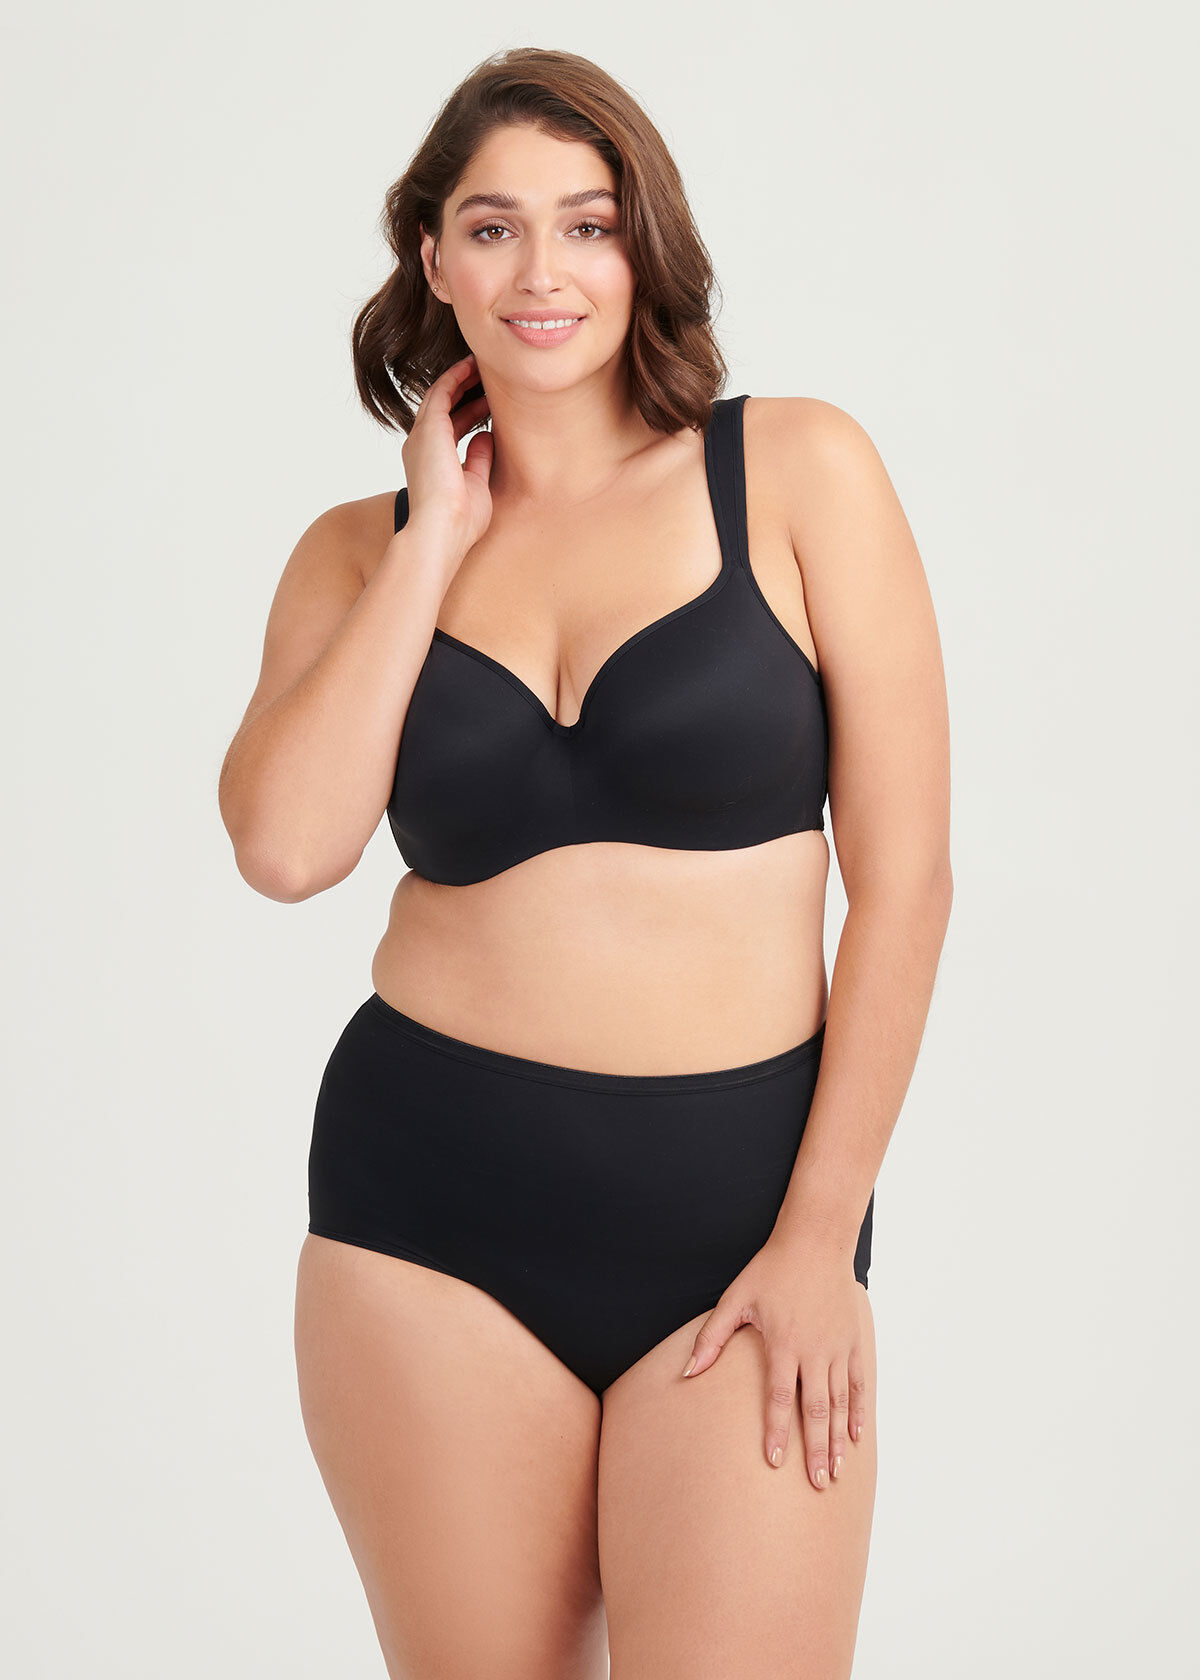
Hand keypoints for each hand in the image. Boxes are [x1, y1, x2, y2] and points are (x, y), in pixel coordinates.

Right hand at [401, 353, 494, 566]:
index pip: (453, 428)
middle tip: (487, 376)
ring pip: (441, 395)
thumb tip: (487, 437)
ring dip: (461, 378)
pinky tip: (471, 365)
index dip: (471, 412)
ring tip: (482, 364)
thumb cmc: (460, 522)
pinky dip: (456, 377)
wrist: (442, 531)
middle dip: (465, 390)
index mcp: (432, 463)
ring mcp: (422, 436)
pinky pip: (441, 392)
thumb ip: (479, 459)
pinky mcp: (428, 429)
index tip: (490, 402)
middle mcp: (422, 447)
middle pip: (444, 408)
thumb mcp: (476, 484)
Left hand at [679, 1232, 867, 1485]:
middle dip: (815, 1449)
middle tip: (816, 1484)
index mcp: (783, 1343)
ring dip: (837, 1439)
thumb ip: (711, 1338)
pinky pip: (857, 1383)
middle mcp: (813, 1350)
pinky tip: (855, 1436)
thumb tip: (688, 1372)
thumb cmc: (770, 1270)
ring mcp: (836, 1347)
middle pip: (816, 1409)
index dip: (777, 1431)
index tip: (775, 1461)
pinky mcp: (852, 1340)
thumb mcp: (735, 1298)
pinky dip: (858, 1411)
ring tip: (835, 1471)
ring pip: (840, 1402)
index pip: (779, 1397)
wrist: (815, 1241)